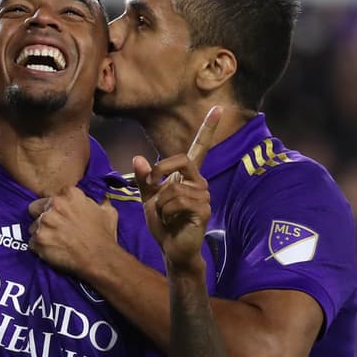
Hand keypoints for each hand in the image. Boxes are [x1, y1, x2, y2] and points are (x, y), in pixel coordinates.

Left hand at [27, 187, 117, 275]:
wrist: (100, 259)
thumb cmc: (104, 236)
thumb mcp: (108, 211)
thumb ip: (97, 201)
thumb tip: (97, 200)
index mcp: (70, 195)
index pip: (54, 196)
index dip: (58, 207)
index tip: (62, 215)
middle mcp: (54, 205)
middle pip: (36, 207)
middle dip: (42, 216)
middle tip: (54, 228)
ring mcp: (44, 223)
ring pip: (32, 226)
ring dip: (41, 233)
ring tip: (54, 242)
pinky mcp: (38, 240)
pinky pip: (32, 243)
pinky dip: (39, 248)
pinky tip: (52, 251)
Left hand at [134, 106, 220, 271]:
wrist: (171, 249)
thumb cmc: (163, 224)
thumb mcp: (149, 199)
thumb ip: (145, 179)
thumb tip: (138, 158)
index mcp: (188, 176)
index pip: (200, 148)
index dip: (208, 128)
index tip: (218, 108)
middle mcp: (200, 183)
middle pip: (181, 160)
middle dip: (159, 172)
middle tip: (151, 186)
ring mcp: (204, 196)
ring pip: (172, 187)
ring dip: (160, 203)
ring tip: (166, 216)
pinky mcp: (203, 210)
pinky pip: (177, 201)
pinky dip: (166, 212)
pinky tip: (172, 222)